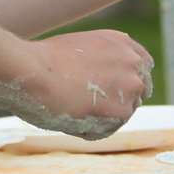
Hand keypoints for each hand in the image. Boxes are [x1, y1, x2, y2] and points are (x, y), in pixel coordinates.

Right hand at [19, 29, 154, 139]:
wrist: (31, 69)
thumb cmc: (44, 60)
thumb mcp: (81, 47)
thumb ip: (102, 60)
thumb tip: (105, 82)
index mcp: (122, 43)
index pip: (142, 66)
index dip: (127, 80)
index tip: (113, 90)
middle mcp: (133, 62)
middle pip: (138, 92)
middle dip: (118, 100)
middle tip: (90, 106)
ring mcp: (131, 87)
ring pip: (123, 114)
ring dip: (101, 117)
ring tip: (71, 108)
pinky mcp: (122, 111)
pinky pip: (108, 130)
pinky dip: (89, 130)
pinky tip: (70, 117)